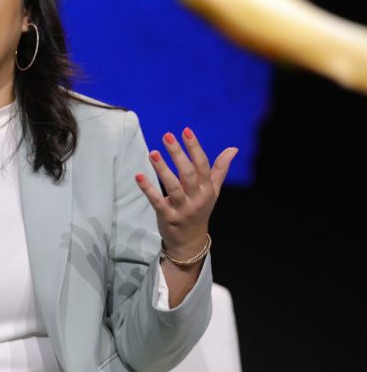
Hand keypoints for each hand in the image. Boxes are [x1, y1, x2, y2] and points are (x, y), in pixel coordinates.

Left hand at [135, 127, 236, 258]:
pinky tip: (139, 176)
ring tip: (153, 152)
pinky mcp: (168, 217)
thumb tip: (233, 149)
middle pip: (188, 173)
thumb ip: (220, 169)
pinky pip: (157, 201)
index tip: (186, 130)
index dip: (194, 147)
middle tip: (167, 136)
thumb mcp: (213, 191)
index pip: (202, 165)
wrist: (191, 241)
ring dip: (162, 169)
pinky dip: (148, 189)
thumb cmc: (201, 209)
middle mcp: (197, 198)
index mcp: (207, 189)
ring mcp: (183, 209)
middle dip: (178, 154)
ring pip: (173, 186)